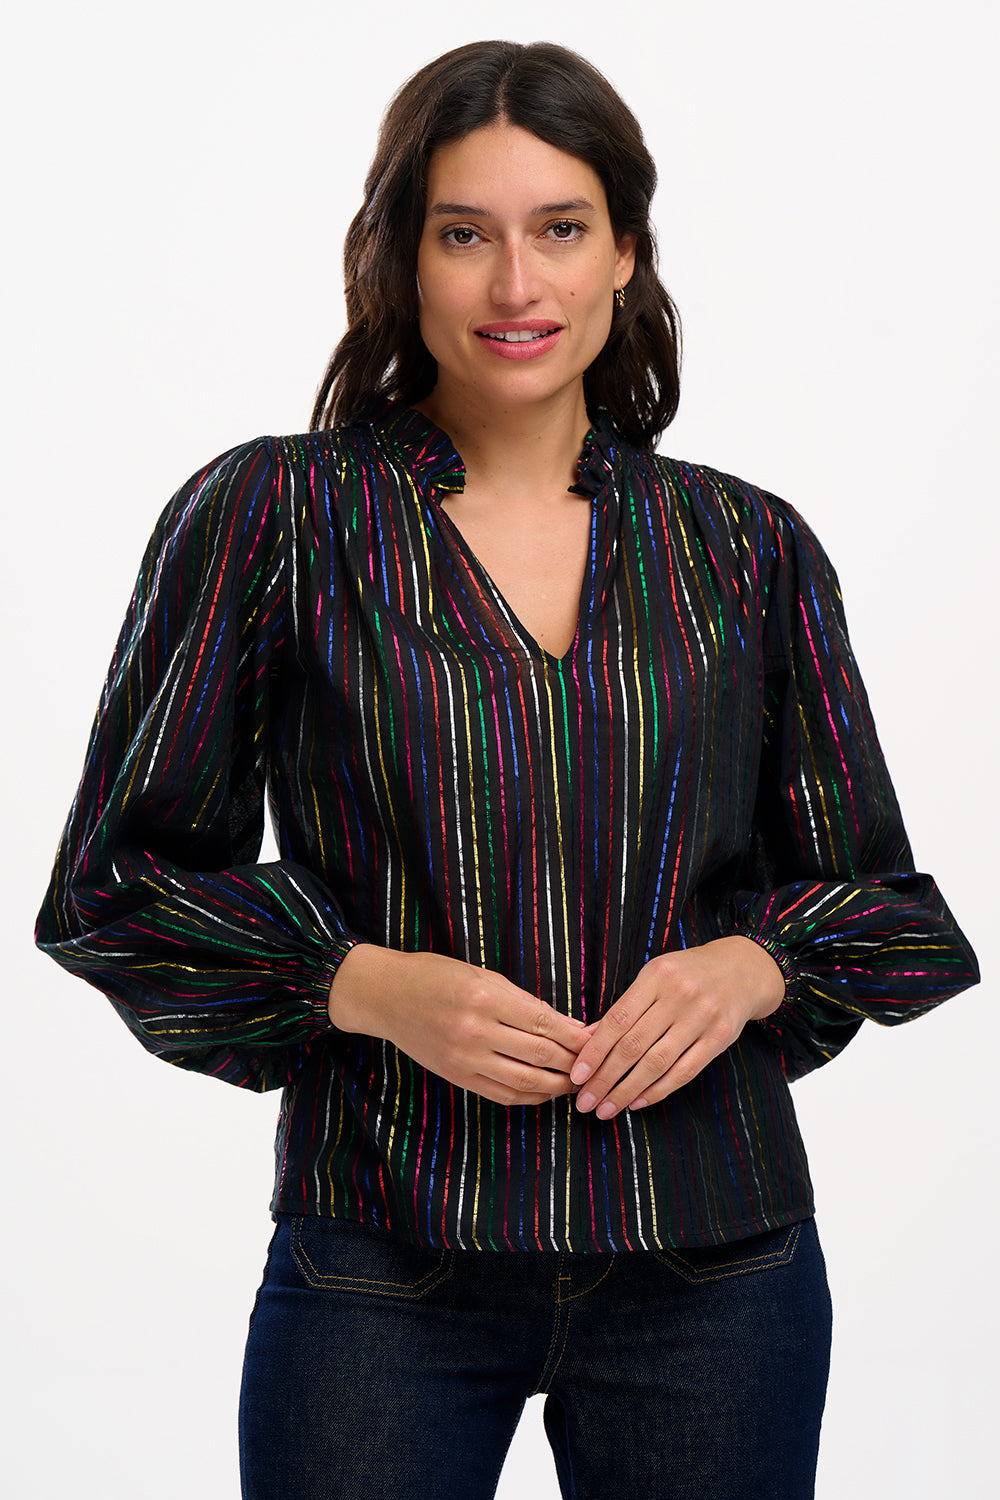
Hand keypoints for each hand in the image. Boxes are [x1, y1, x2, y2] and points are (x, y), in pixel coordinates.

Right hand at [329, 944, 589, 1107]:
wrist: (387, 996)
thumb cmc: (437, 976)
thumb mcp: (483, 975)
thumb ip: (524, 1003)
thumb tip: (569, 1026)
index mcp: (486, 997)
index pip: (545, 1023)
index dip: (576, 1036)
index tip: (597, 1039)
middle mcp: (476, 1030)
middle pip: (541, 1055)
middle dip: (574, 1061)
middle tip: (595, 1063)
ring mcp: (465, 1058)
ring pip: (526, 1081)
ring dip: (557, 1085)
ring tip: (577, 1082)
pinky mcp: (457, 1077)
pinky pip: (502, 1094)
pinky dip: (530, 1096)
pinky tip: (545, 1091)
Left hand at [570, 937, 784, 1118]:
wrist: (741, 969)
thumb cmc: (686, 974)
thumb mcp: (653, 978)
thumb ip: (623, 1008)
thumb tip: (585, 1039)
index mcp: (656, 977)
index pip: (617, 1020)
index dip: (595, 1051)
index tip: (577, 1076)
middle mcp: (679, 996)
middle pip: (633, 1045)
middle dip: (605, 1078)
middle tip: (585, 1102)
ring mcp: (702, 1017)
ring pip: (657, 1063)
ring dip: (627, 1090)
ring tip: (606, 1109)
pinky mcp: (720, 1038)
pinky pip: (684, 1071)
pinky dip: (658, 1090)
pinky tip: (638, 1102)